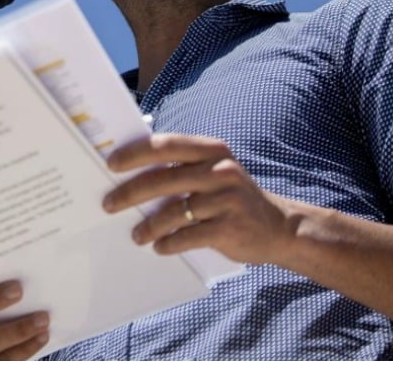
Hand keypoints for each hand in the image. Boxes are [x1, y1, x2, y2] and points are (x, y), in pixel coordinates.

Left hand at [102, 133, 296, 264]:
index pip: (166, 145)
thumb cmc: (234, 198)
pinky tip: (159, 247)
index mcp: (213, 151)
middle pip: (164, 179)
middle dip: (130, 192)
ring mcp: (227, 200)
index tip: (111, 164)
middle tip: (109, 203)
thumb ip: (183, 167)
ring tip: (136, 235)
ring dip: (148, 225)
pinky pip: (188, 236)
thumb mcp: (216, 172)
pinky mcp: (230, 228)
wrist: (282, 228)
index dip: (135, 154)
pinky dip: (169, 243)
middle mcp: (221, 171)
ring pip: (173, 212)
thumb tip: (132, 174)